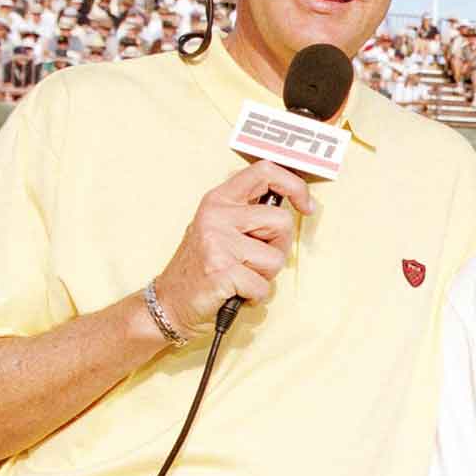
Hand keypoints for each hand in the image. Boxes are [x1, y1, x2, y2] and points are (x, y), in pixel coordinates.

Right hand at [151, 160, 314, 338]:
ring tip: (240, 276)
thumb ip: (250, 214)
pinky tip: (235, 292)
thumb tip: (293, 204)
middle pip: (282, 222)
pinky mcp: (220, 270)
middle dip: (278, 247)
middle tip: (254, 260)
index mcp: (219, 200)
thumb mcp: (221, 229)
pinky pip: (263, 286)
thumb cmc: (202, 268)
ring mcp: (216, 241)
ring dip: (265, 275)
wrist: (170, 303)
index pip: (265, 172)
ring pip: (276, 258)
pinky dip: (255, 296)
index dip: (294, 186)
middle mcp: (216, 215)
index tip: (306, 206)